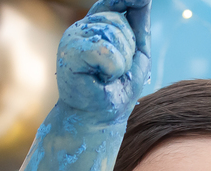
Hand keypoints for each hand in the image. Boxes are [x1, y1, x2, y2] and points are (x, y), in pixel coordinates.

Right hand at [56, 0, 150, 124]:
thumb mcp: (136, 51)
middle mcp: (81, 28)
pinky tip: (101, 79)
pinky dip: (113, 69)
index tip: (140, 0)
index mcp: (94, 26)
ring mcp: (72, 38)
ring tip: (107, 76)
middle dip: (128, 49)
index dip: (126, 1)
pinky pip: (106, 50)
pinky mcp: (70, 52)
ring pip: (113, 35)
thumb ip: (139, 22)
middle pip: (119, 20)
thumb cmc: (117, 88)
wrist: (101, 118)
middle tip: (114, 71)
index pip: (113, 2)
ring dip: (121, 63)